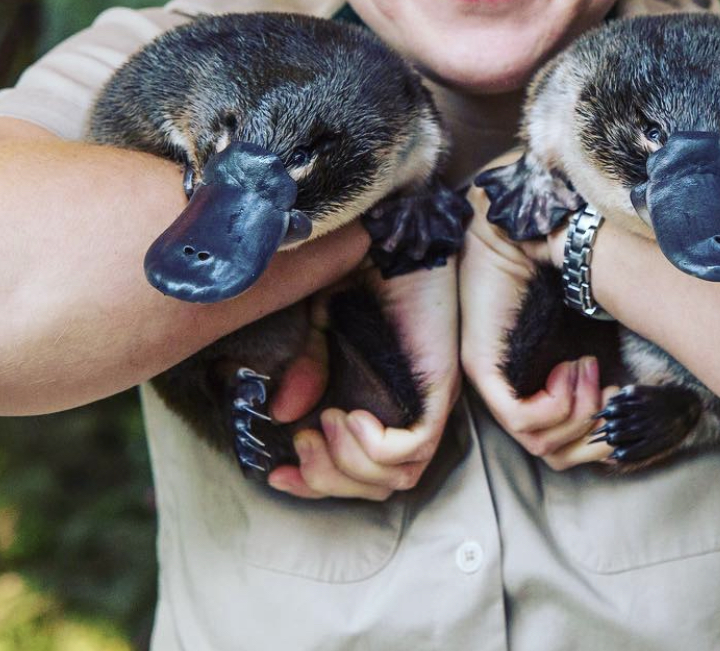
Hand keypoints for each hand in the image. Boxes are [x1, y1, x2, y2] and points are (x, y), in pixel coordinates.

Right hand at [266, 254, 459, 500]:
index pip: (362, 472)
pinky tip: (348, 416)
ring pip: (397, 476)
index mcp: (389, 400)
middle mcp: (415, 408)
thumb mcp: (320, 326)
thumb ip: (308, 370)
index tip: (278, 475)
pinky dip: (374, 446)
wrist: (391, 233)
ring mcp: (431, 401)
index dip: (318, 484)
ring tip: (325, 421)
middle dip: (330, 479)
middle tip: (302, 443)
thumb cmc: (361, 273)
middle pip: (380, 486)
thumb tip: (285, 415)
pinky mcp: (441, 387)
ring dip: (349, 462)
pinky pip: (413, 447)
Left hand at [460, 166, 619, 470]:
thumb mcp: (593, 331)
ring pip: (542, 443)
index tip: (621, 394)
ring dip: (579, 411)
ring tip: (587, 368)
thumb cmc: (562, 271)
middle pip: (555, 454)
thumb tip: (636, 408)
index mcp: (534, 383)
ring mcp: (493, 383)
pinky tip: (572, 367)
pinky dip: (558, 404)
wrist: (528, 227)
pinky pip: (523, 420)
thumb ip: (604, 371)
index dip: (600, 435)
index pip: (564, 448)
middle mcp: (509, 390)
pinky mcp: (484, 370)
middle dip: (595, 432)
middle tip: (611, 387)